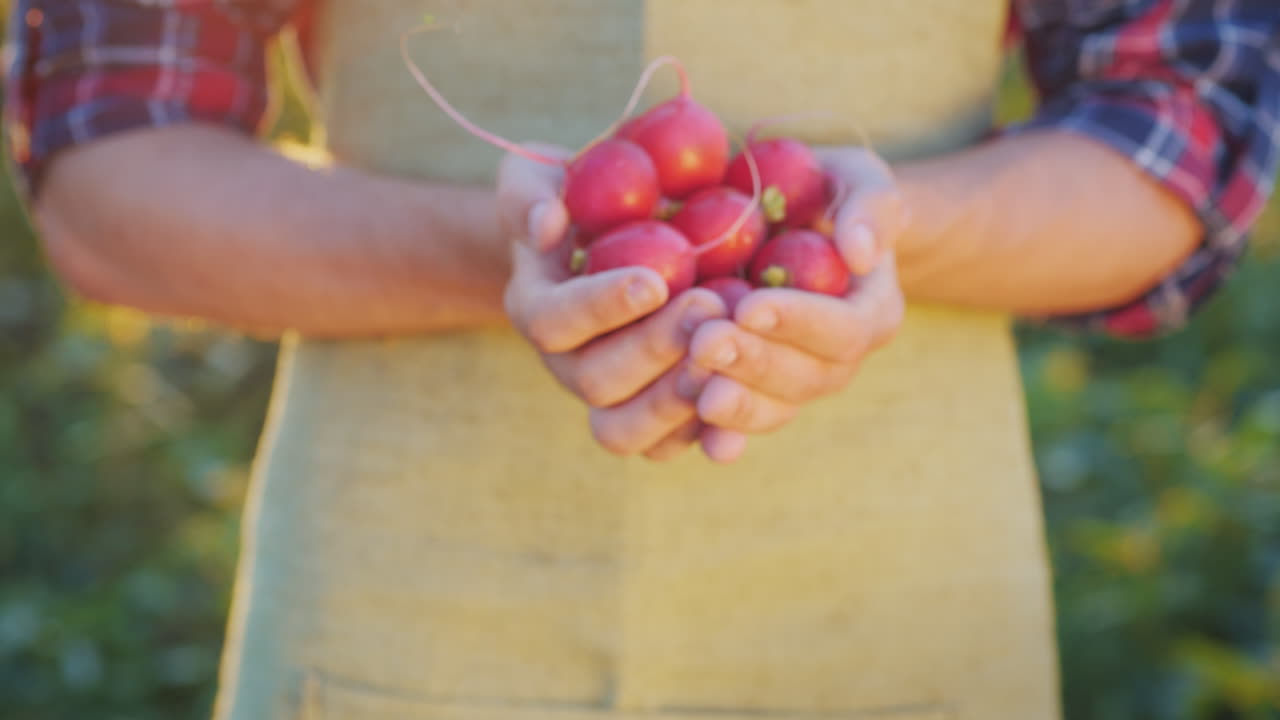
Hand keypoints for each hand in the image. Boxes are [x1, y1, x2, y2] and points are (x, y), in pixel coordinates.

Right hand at [497, 144, 728, 460]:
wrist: (616, 238)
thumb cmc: (579, 195)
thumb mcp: (540, 176)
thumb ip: (529, 193)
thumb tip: (546, 226)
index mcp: (537, 309)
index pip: (553, 322)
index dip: (601, 307)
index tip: (655, 278)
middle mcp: (567, 364)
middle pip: (596, 382)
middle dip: (654, 349)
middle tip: (708, 307)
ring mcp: (610, 398)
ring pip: (627, 430)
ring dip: (677, 399)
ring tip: (726, 350)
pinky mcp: (655, 418)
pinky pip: (670, 445)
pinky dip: (705, 432)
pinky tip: (744, 396)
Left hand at [688, 146, 910, 462]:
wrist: (792, 224)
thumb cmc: (827, 192)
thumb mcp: (859, 180)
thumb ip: (871, 208)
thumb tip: (860, 252)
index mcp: (869, 313)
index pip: (843, 331)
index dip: (798, 322)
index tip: (751, 305)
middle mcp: (835, 361)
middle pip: (804, 379)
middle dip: (754, 363)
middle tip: (706, 341)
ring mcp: (792, 384)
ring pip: (771, 410)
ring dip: (733, 402)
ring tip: (691, 382)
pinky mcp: (752, 394)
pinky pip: (738, 426)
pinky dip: (717, 435)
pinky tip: (697, 438)